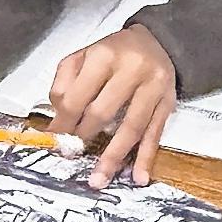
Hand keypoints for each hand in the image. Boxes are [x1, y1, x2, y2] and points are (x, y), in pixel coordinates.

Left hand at [48, 24, 175, 188]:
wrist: (157, 41)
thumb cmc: (115, 52)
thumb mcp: (83, 55)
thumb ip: (64, 82)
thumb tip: (58, 119)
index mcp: (104, 56)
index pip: (77, 97)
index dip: (62, 123)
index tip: (54, 140)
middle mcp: (132, 70)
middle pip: (103, 112)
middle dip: (84, 138)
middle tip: (71, 156)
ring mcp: (153, 88)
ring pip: (131, 127)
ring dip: (113, 157)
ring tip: (99, 179)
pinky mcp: (167, 103)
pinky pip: (155, 134)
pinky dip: (146, 157)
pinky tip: (138, 176)